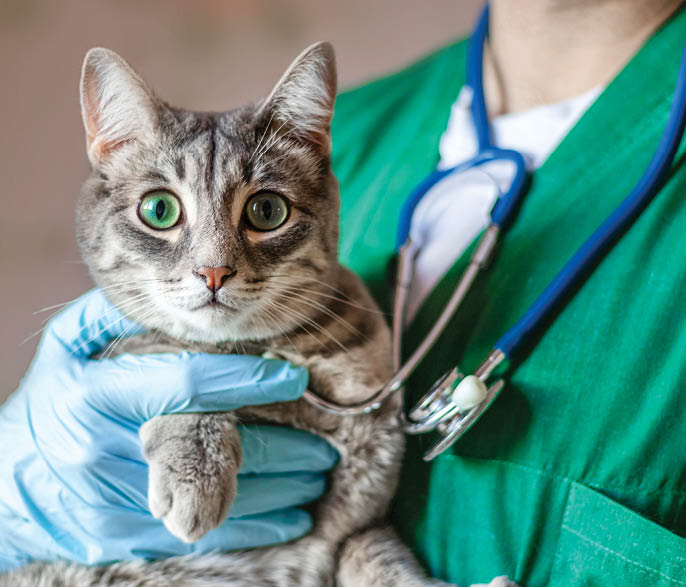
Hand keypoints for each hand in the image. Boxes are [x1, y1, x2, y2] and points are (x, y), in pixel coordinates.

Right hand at [0, 290, 337, 570]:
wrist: (5, 488)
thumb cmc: (45, 405)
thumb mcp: (66, 351)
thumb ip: (108, 317)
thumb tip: (160, 293)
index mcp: (98, 395)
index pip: (188, 383)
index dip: (246, 379)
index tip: (293, 378)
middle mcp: (109, 450)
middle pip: (216, 450)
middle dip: (282, 449)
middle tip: (325, 444)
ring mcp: (115, 503)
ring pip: (218, 500)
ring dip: (277, 491)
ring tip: (316, 478)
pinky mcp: (121, 539)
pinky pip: (199, 534)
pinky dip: (250, 527)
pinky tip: (288, 518)